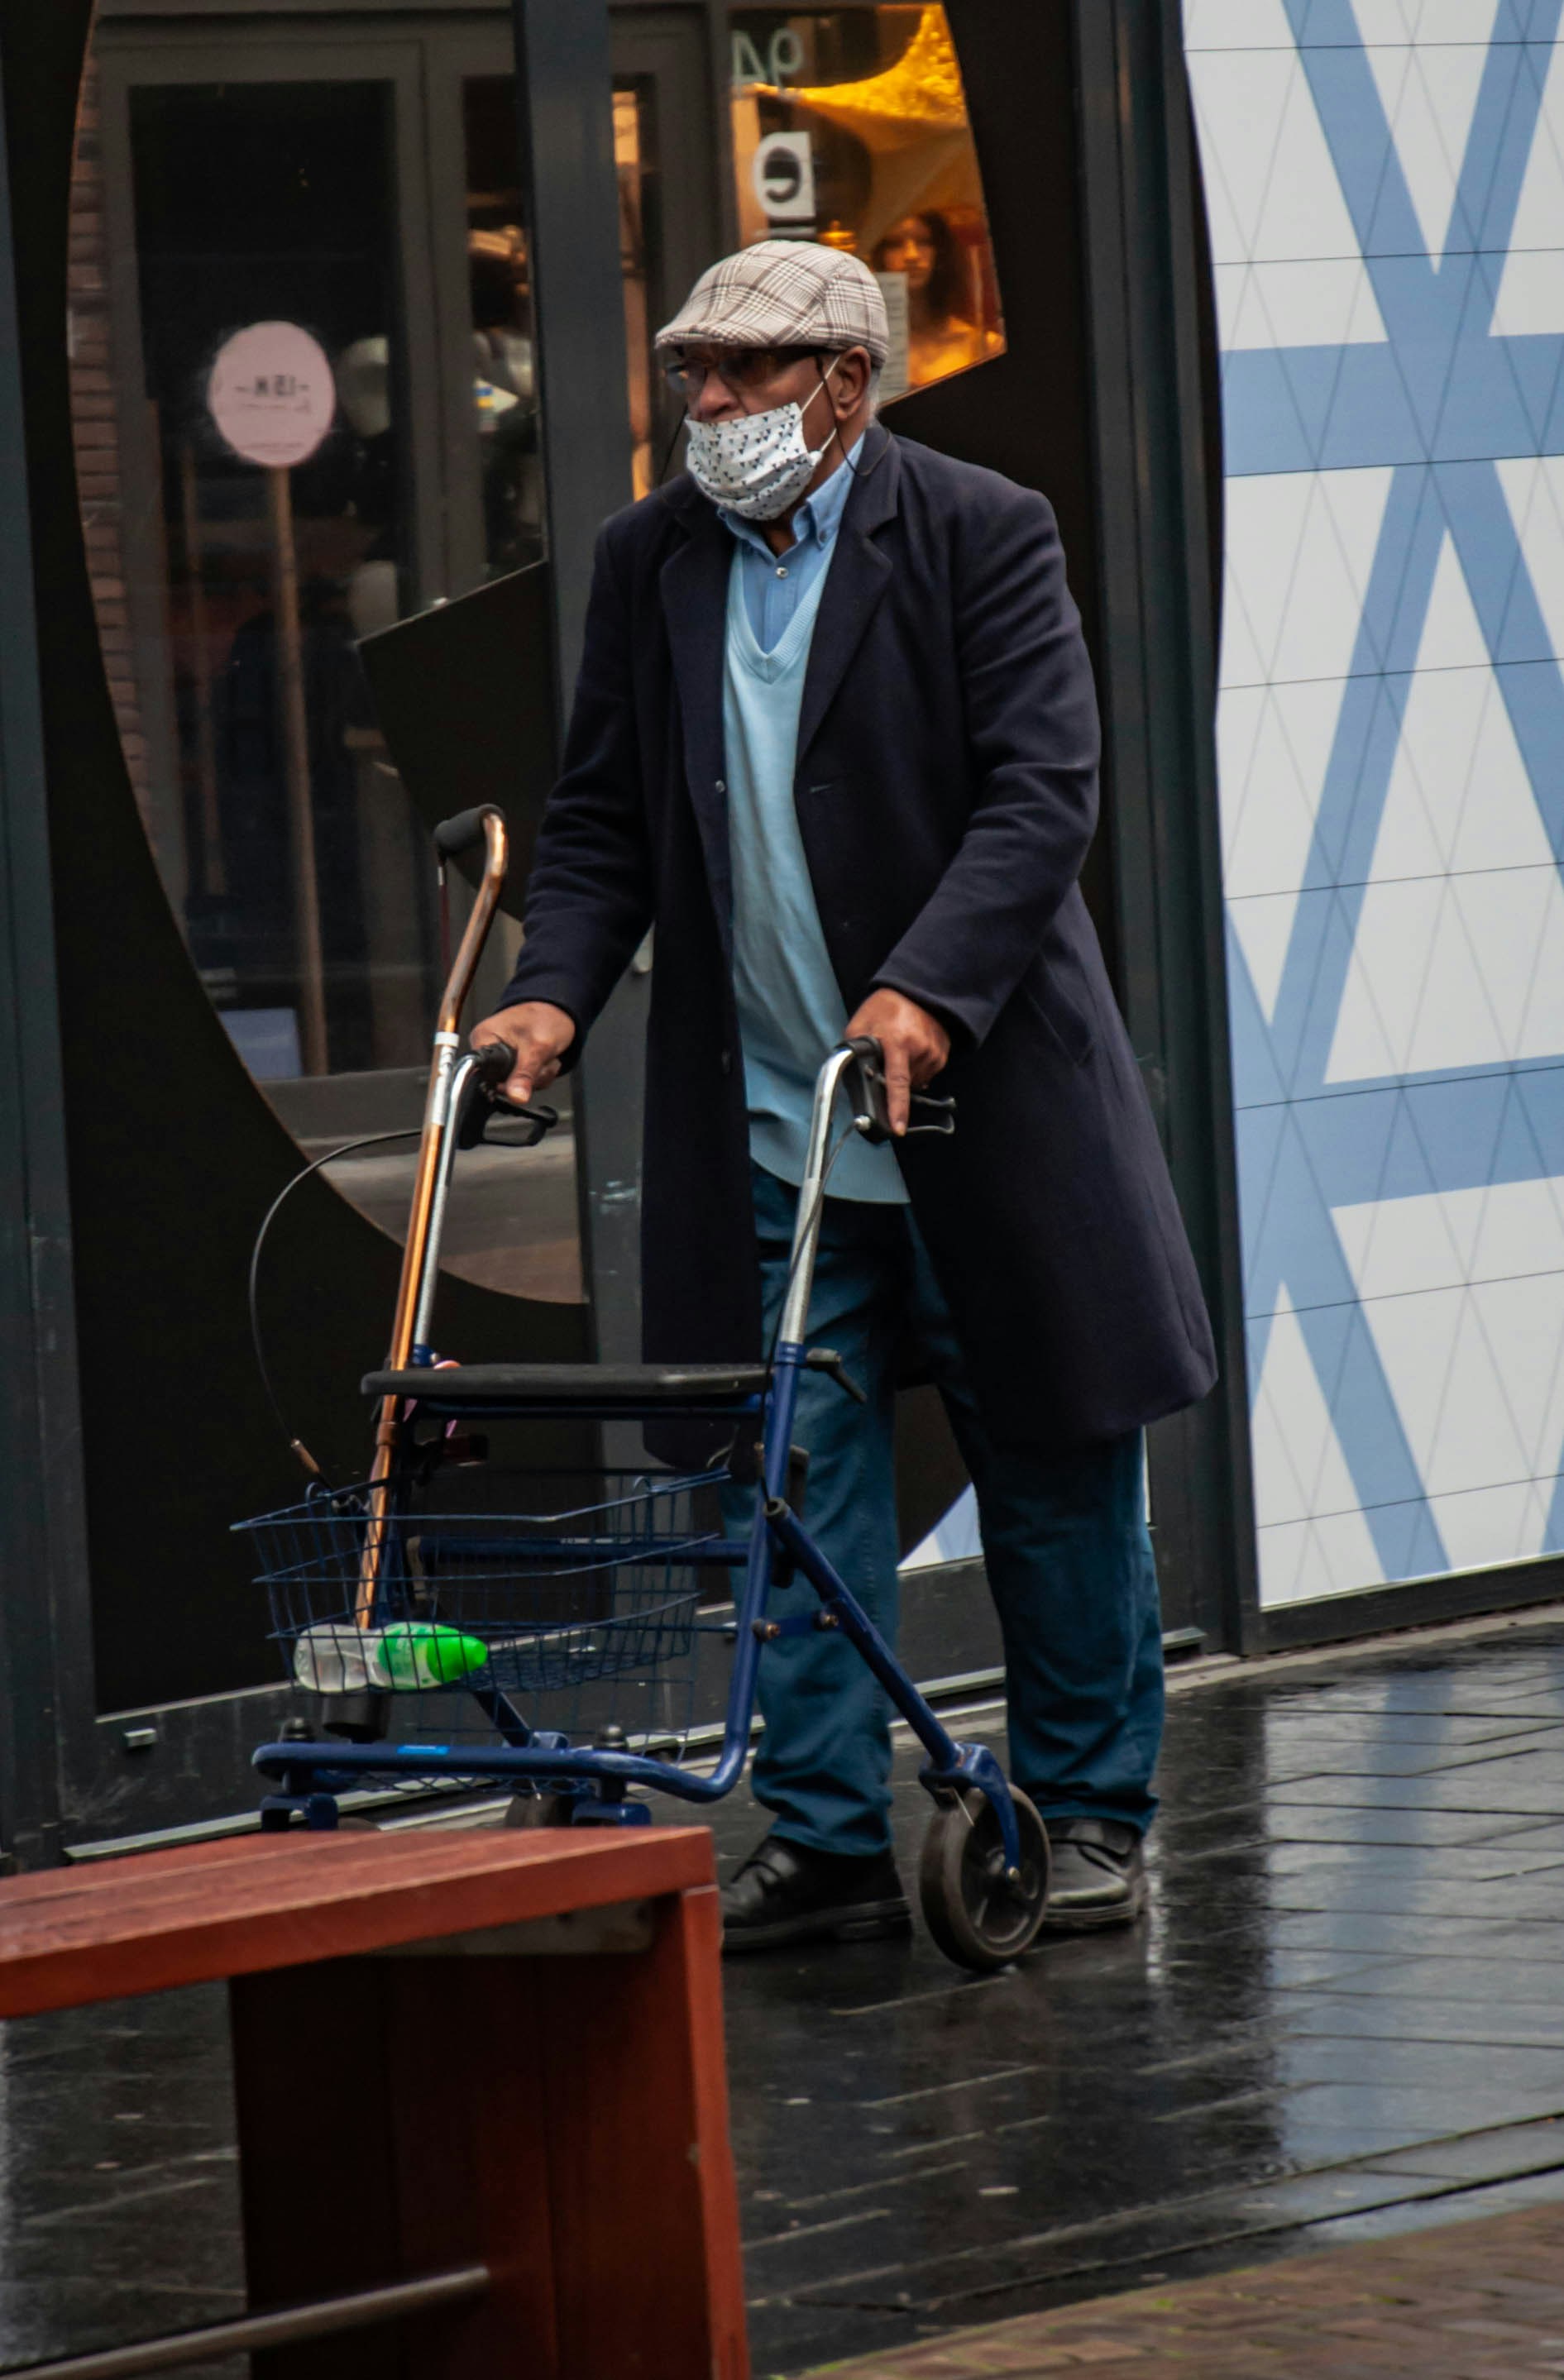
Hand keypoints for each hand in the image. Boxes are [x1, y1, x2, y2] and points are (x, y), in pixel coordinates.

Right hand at [469, 1001, 575, 1105]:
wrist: (560, 1012)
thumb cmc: (546, 1017)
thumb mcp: (538, 1047)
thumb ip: (525, 1074)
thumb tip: (516, 1097)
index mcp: (484, 1038)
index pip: (482, 1073)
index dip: (503, 1083)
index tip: (520, 1080)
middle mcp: (487, 1048)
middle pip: (500, 1084)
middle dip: (526, 1079)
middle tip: (540, 1063)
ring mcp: (500, 1058)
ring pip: (515, 1087)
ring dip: (536, 1078)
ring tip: (544, 1058)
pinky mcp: (513, 1065)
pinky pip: (524, 1084)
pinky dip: (539, 1077)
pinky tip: (544, 1062)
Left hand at [843, 989, 949, 1136]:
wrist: (915, 991)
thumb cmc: (885, 1007)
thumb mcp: (860, 1025)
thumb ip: (854, 1051)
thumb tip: (852, 1076)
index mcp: (897, 1042)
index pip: (897, 1082)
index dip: (897, 1108)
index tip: (898, 1128)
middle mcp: (920, 1049)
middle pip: (905, 1085)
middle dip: (891, 1081)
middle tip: (885, 1060)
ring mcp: (934, 1052)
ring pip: (916, 1081)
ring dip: (905, 1075)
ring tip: (899, 1051)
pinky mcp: (943, 1054)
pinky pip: (926, 1073)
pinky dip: (916, 1069)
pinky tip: (910, 1052)